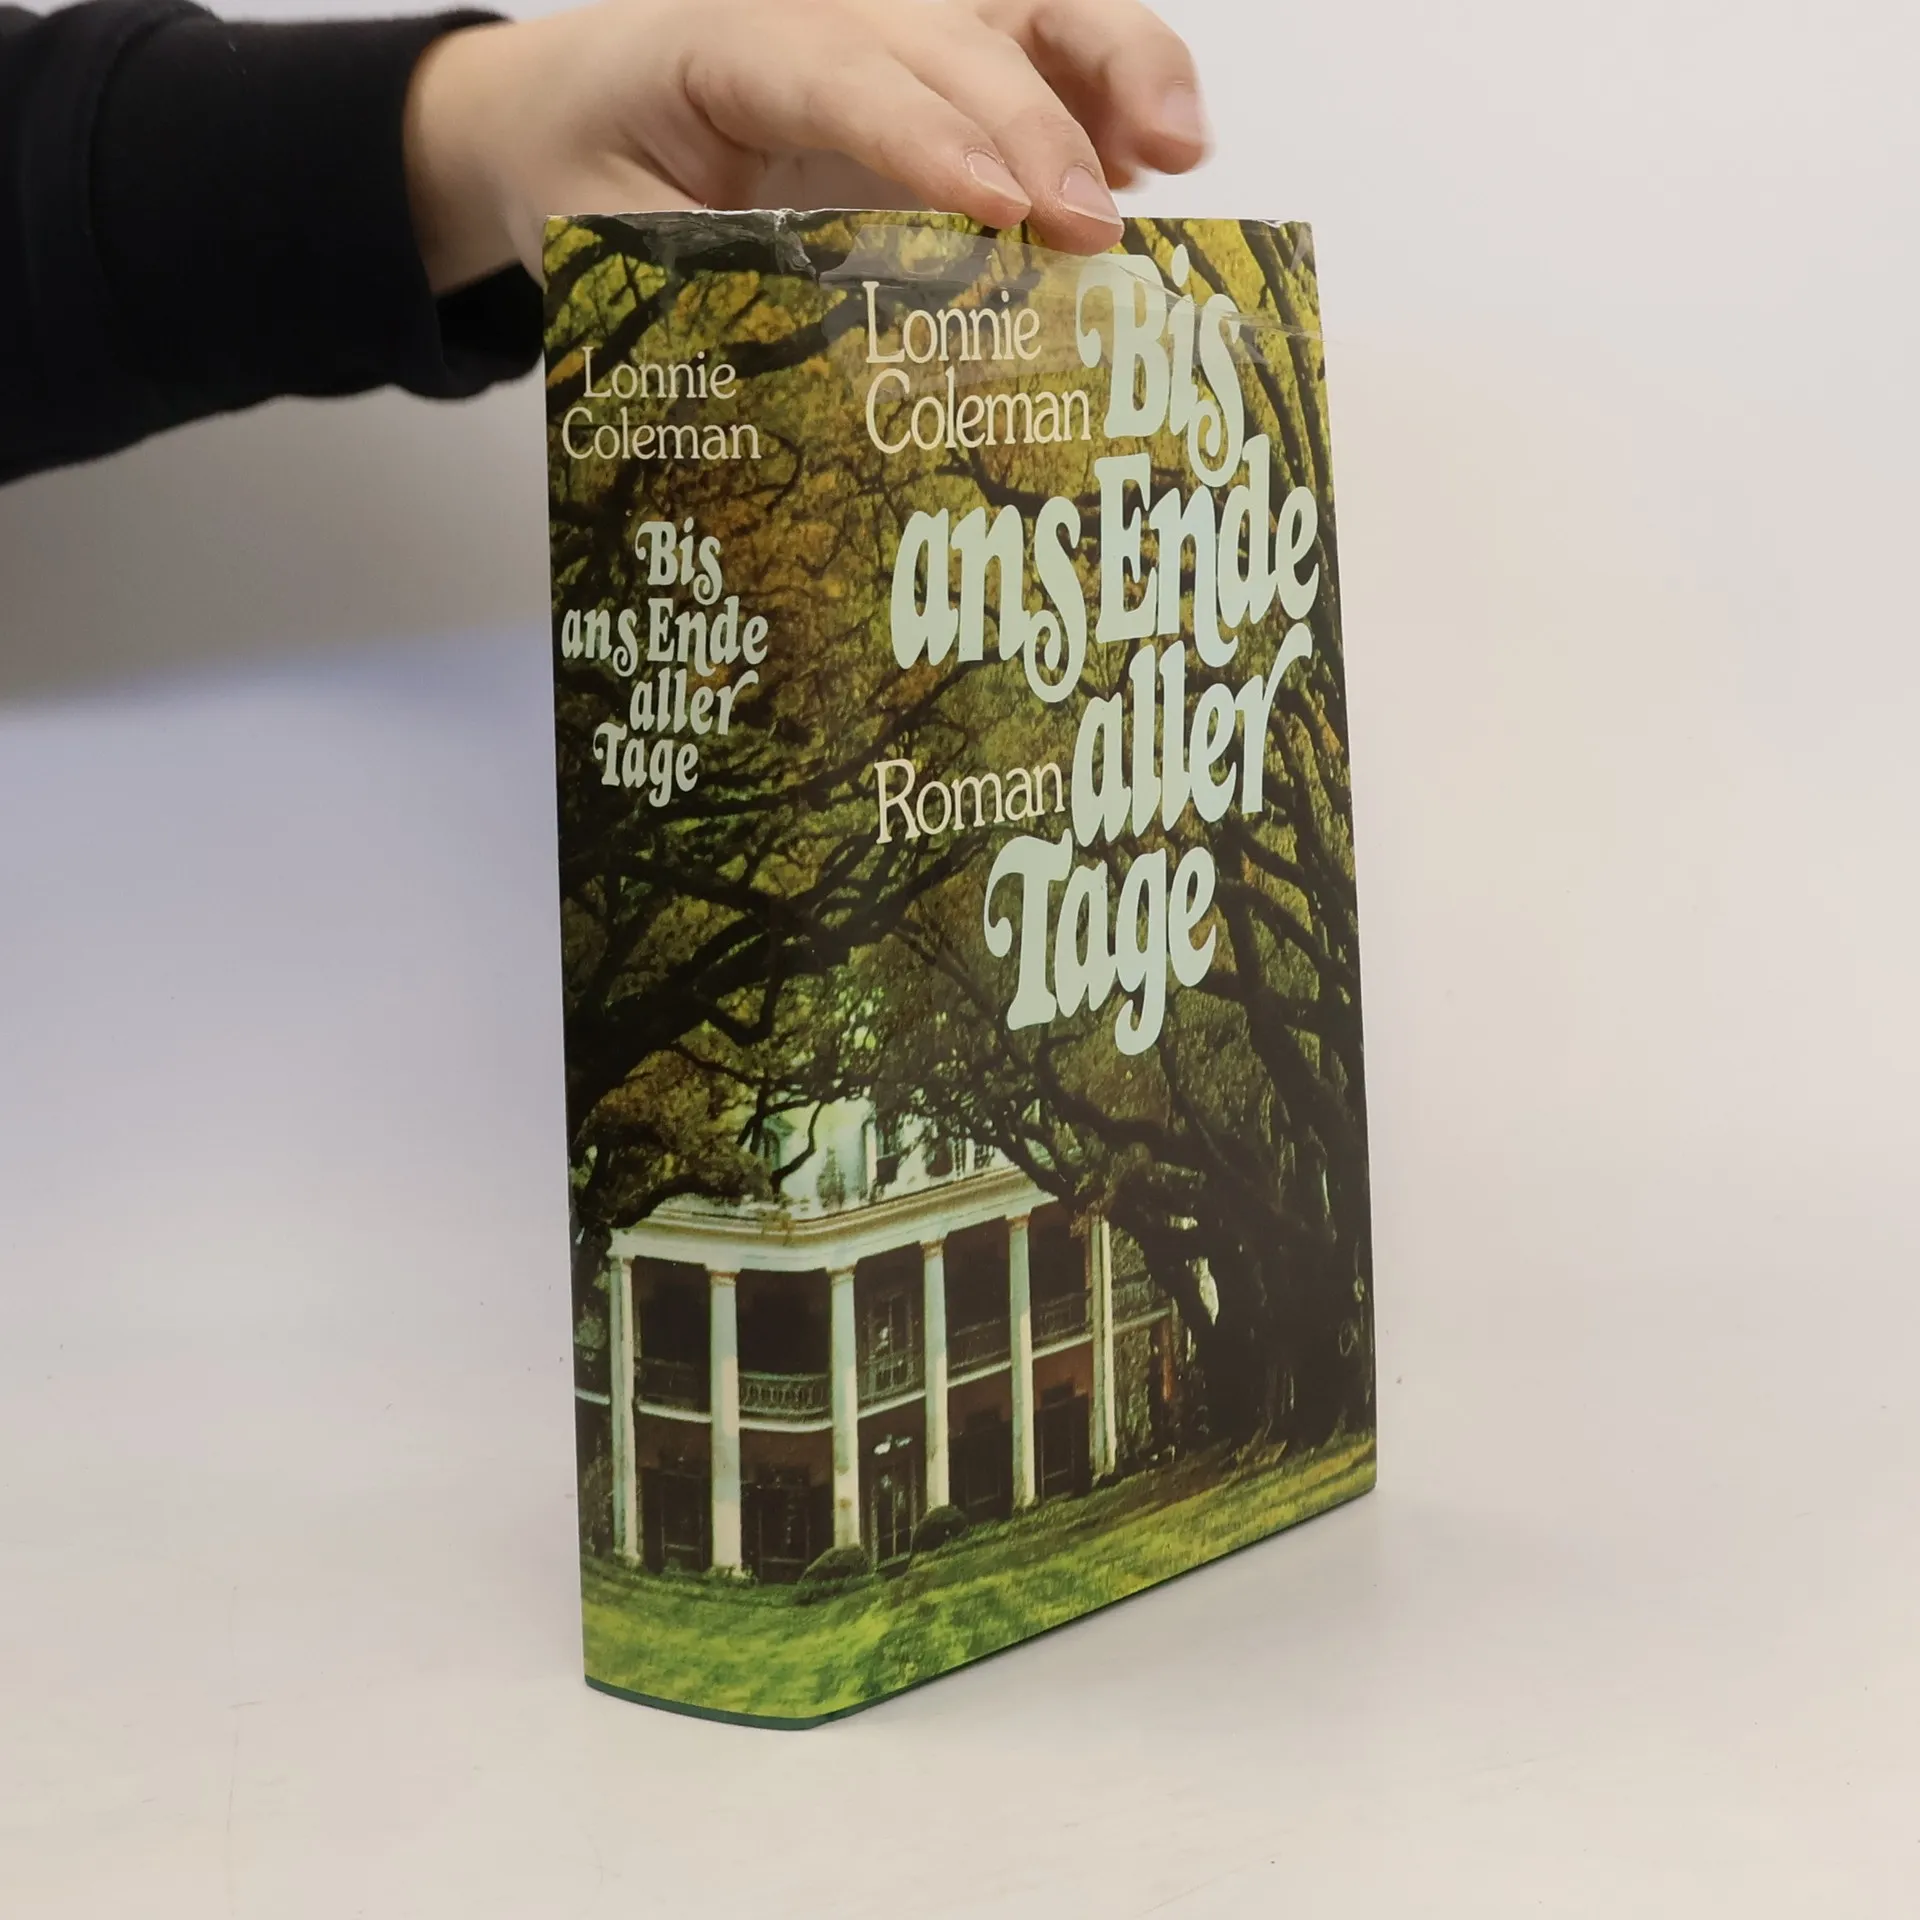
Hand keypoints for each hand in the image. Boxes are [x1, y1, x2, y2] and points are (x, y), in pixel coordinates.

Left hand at [404, 0, 1209, 290]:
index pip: (840, 71)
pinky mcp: (940, 57)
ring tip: (1179, 150)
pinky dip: (1111, 90)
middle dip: (1036, 125)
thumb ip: (689, 283)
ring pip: (1024, 6)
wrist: (573, 108)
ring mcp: (894, 22)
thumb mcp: (606, 238)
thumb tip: (796, 380)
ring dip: (1115, 66)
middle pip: (953, 34)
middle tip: (1094, 230)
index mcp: (721, 42)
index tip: (999, 205)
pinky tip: (1158, 157)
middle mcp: (824, 6)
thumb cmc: (594, 172)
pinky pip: (1042, 44)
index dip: (925, 137)